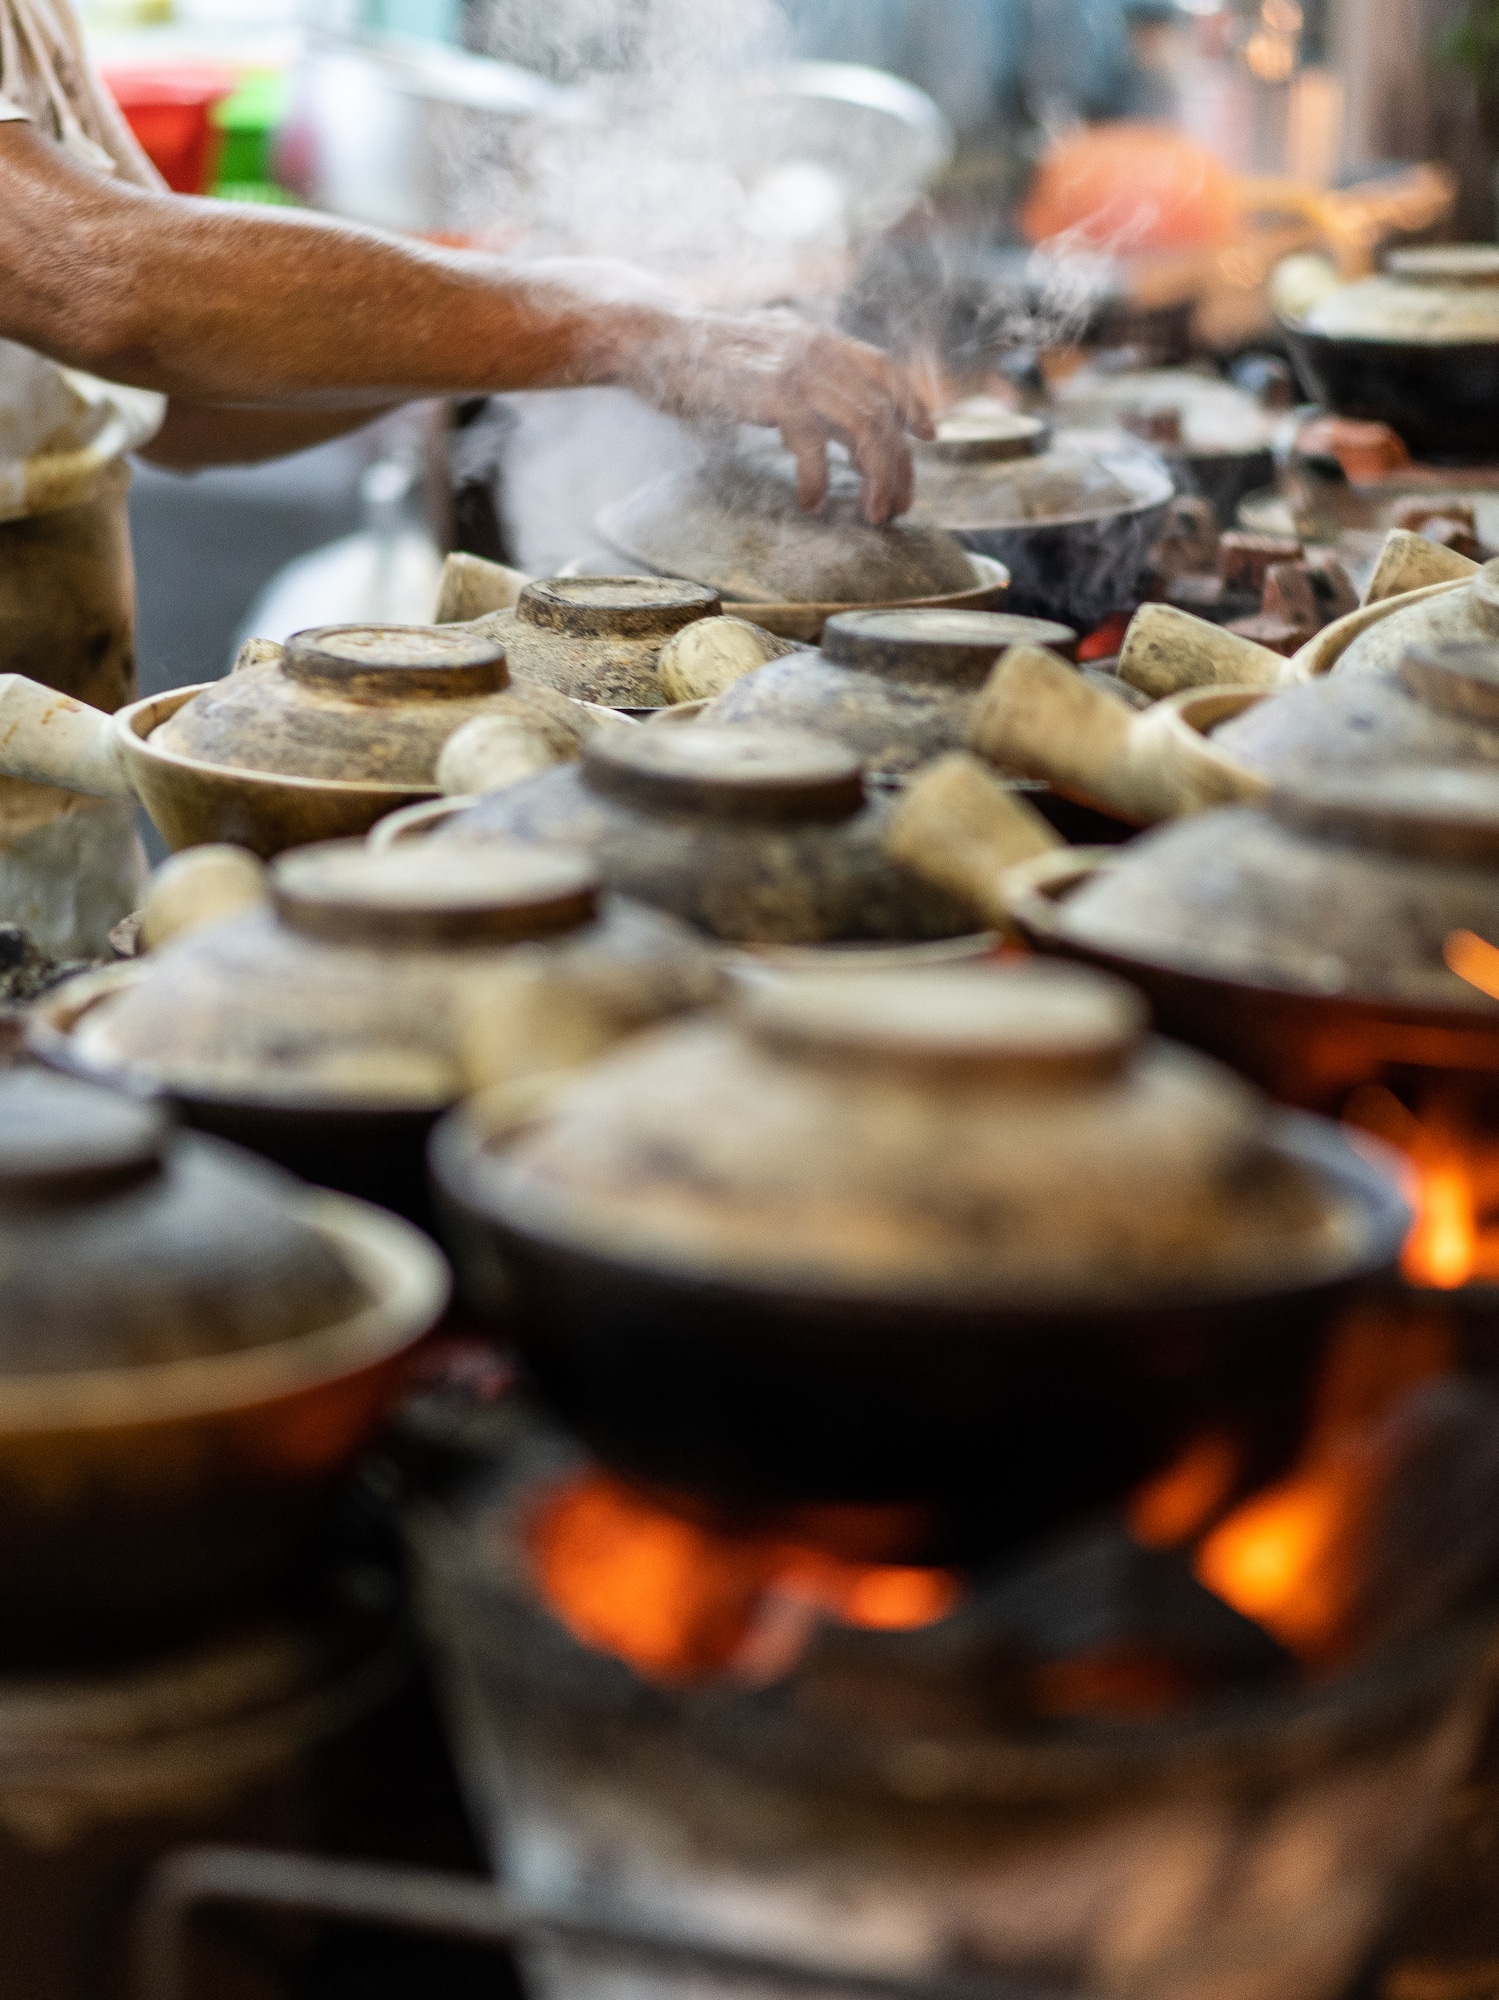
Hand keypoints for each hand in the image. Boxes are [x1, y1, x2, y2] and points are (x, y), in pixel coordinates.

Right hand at [638, 308, 933, 524]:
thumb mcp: (763, 356)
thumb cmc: (701, 357)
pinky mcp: (772, 393)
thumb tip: (824, 419)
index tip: (928, 436)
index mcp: (817, 338)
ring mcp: (797, 368)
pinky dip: (818, 480)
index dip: (912, 403)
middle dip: (899, 463)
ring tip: (873, 514)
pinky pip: (814, 445)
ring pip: (864, 428)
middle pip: (883, 409)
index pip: (885, 369)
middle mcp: (817, 348)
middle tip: (899, 505)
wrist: (652, 337)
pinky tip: (810, 502)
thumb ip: (799, 376)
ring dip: (876, 478)